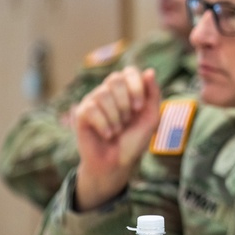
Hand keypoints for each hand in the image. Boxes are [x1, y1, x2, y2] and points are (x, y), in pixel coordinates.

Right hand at [73, 67, 160, 210]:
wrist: (117, 163)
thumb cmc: (134, 140)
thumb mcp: (151, 118)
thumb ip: (153, 94)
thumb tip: (150, 71)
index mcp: (126, 89)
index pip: (129, 71)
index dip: (135, 87)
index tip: (139, 108)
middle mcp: (108, 91)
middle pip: (115, 79)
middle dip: (125, 103)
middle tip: (127, 120)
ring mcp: (93, 100)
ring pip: (102, 94)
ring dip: (115, 117)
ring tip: (116, 130)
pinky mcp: (81, 113)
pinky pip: (91, 109)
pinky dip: (104, 125)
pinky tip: (107, 134)